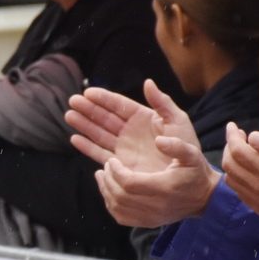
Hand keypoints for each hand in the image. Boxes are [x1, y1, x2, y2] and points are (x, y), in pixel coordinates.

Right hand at [66, 80, 217, 226]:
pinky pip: (100, 154)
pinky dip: (87, 147)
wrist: (189, 175)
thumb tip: (147, 83)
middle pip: (105, 118)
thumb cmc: (187, 146)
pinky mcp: (121, 164)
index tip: (88, 93)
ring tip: (69, 116)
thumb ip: (163, 102)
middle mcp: (130, 131)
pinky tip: (75, 140)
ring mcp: (124, 148)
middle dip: (88, 109)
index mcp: (143, 118)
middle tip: (72, 101)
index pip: (119, 105)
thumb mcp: (178, 121)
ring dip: (84, 125)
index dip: (103, 99)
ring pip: (99, 133)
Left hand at [221, 122, 258, 221]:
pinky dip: (238, 177)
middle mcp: (258, 188)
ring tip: (243, 151)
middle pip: (230, 165)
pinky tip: (249, 170)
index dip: (231, 136)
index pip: (237, 151)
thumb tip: (252, 136)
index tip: (233, 126)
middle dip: (229, 147)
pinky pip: (240, 192)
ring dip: (232, 163)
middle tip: (238, 137)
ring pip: (232, 180)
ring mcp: (258, 202)